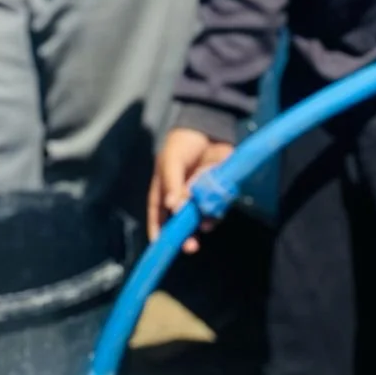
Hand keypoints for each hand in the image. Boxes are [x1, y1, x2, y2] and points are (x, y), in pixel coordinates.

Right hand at [150, 127, 232, 251]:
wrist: (208, 128)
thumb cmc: (181, 144)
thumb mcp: (171, 162)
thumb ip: (172, 184)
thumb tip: (174, 207)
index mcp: (164, 192)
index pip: (158, 216)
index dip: (158, 232)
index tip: (161, 246)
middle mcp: (182, 199)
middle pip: (181, 224)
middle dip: (185, 237)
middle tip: (190, 246)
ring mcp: (200, 197)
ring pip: (201, 218)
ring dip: (203, 224)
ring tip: (205, 223)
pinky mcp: (217, 192)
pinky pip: (218, 207)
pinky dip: (217, 210)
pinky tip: (216, 208)